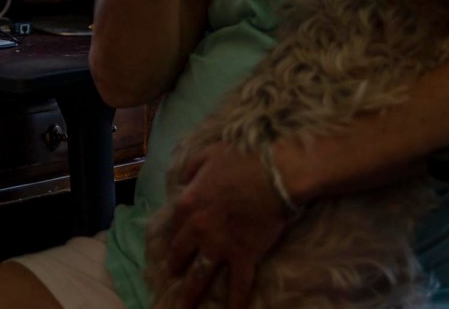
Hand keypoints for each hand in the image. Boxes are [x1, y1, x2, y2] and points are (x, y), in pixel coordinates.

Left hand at [166, 142, 289, 308]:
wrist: (276, 173)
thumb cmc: (243, 159)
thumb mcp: (209, 154)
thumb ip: (191, 167)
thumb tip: (183, 180)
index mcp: (187, 203)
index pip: (175, 224)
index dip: (176, 233)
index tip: (176, 240)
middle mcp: (198, 229)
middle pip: (180, 254)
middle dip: (175, 266)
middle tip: (173, 274)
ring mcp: (220, 246)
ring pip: (200, 276)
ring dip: (190, 294)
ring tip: (184, 307)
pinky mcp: (244, 256)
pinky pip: (237, 285)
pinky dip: (234, 302)